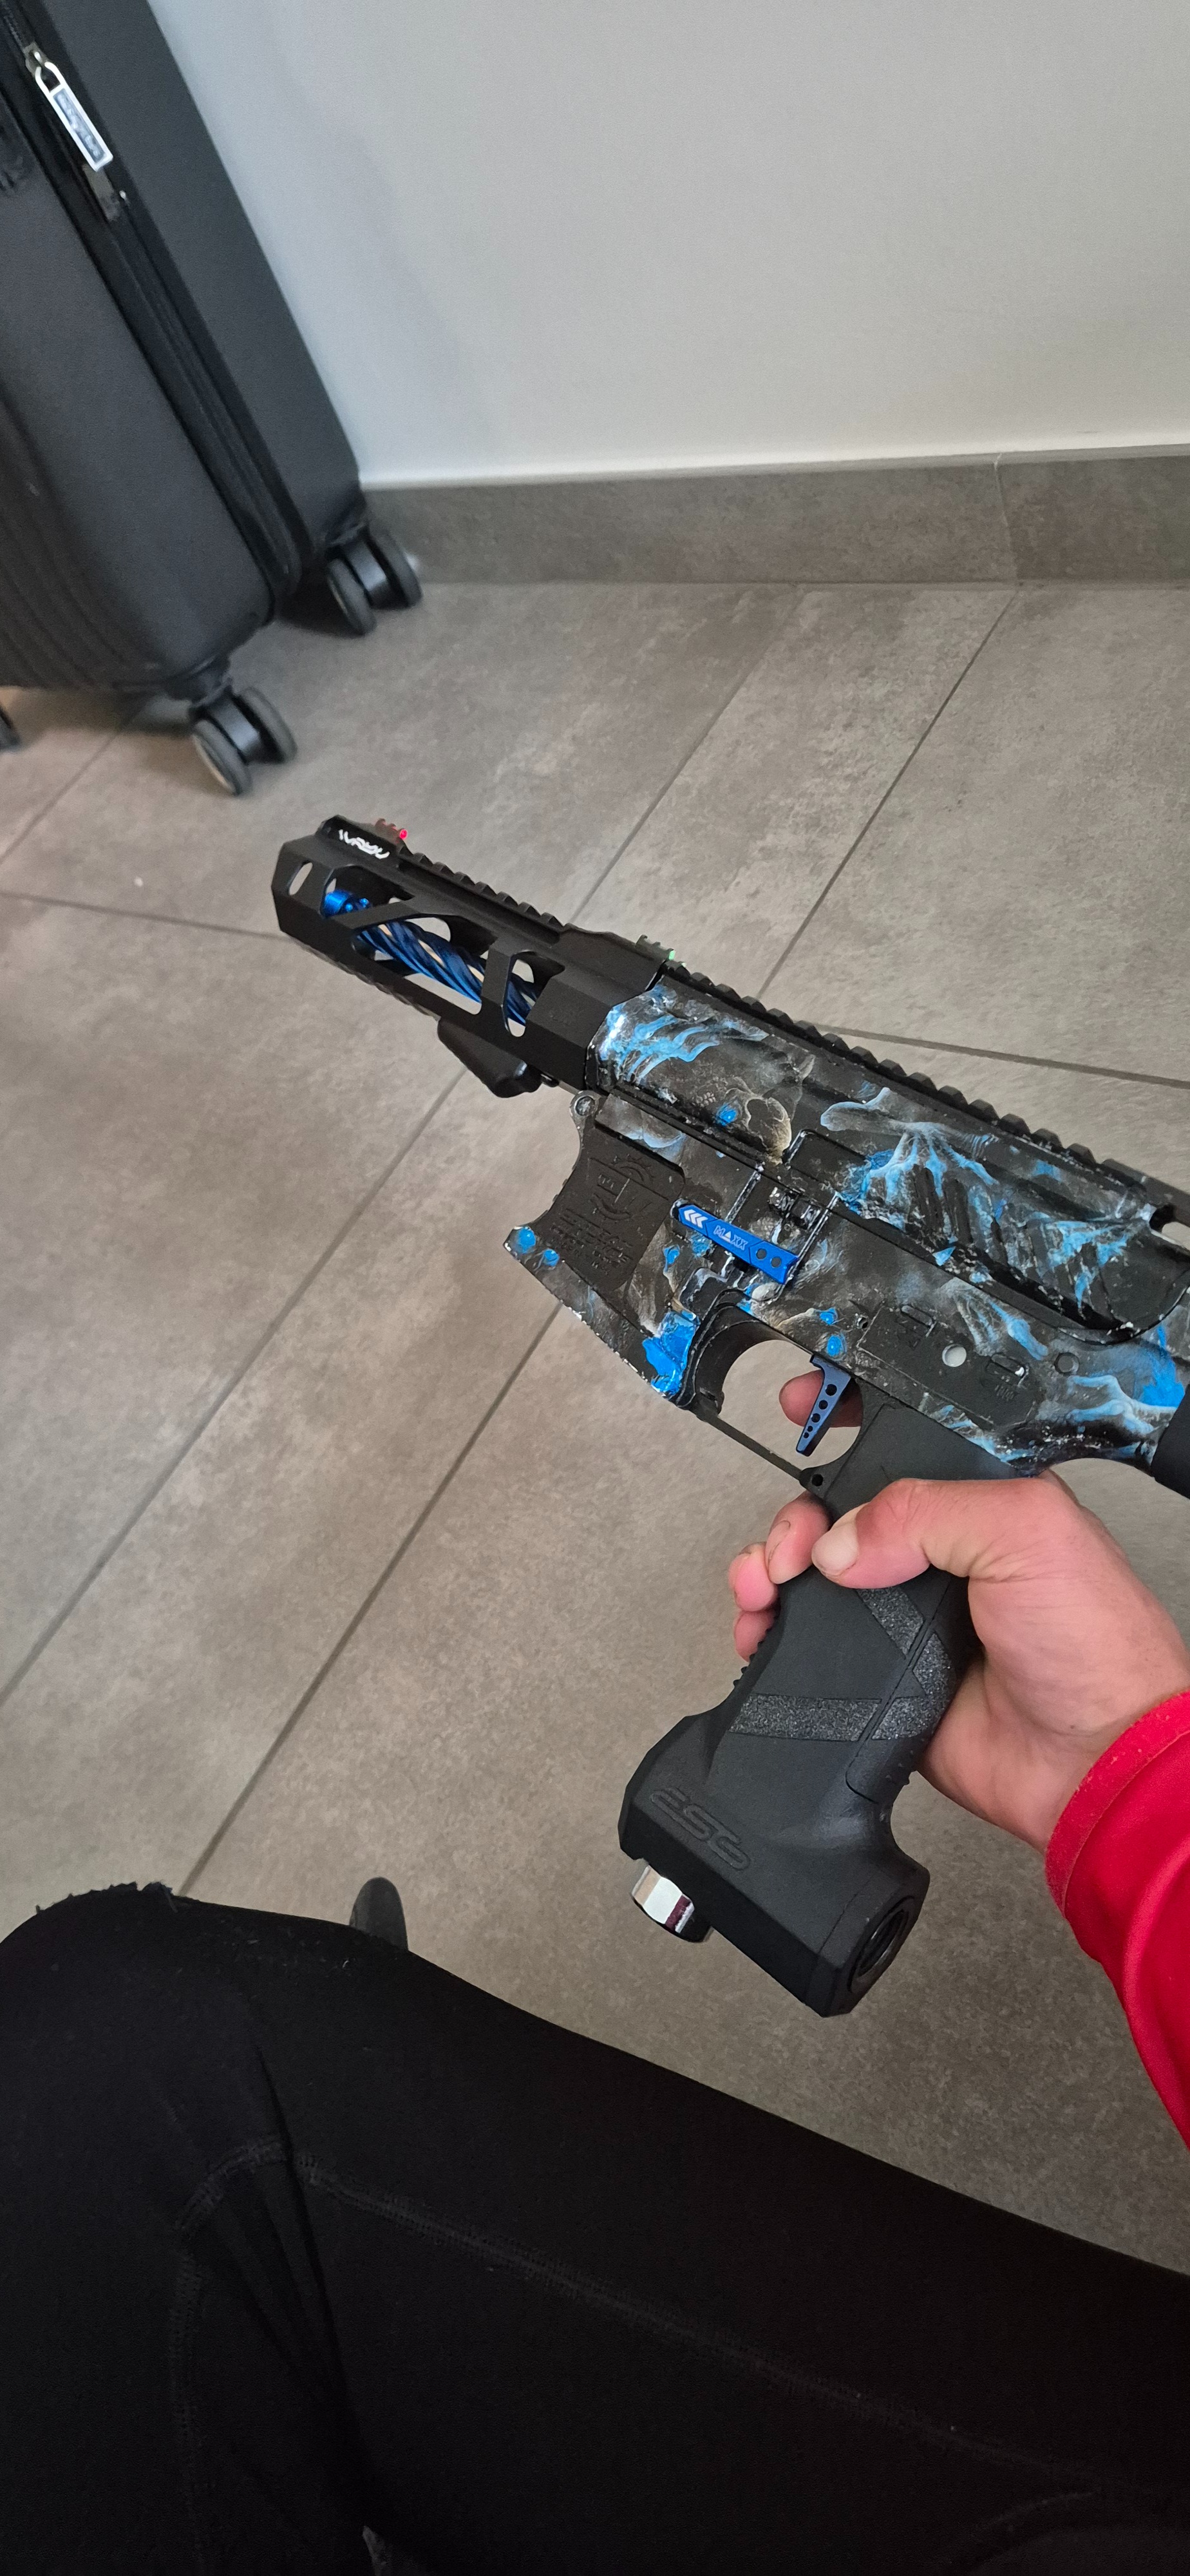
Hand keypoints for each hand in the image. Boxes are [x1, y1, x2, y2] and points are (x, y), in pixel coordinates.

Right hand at [728, 1373, 1189, 1850]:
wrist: (1089, 1762)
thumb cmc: (1095, 1646)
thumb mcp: (1026, 1533)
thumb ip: (927, 1511)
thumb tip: (840, 1540)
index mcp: (979, 1502)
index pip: (903, 1443)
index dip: (851, 1420)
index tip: (802, 1406)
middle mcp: (939, 1554)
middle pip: (840, 1510)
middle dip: (797, 1515)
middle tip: (791, 1543)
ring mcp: (905, 1616)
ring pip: (813, 1575)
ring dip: (772, 1568)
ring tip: (764, 1583)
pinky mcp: (879, 1675)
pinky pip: (806, 1645)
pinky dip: (768, 1631)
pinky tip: (762, 1627)